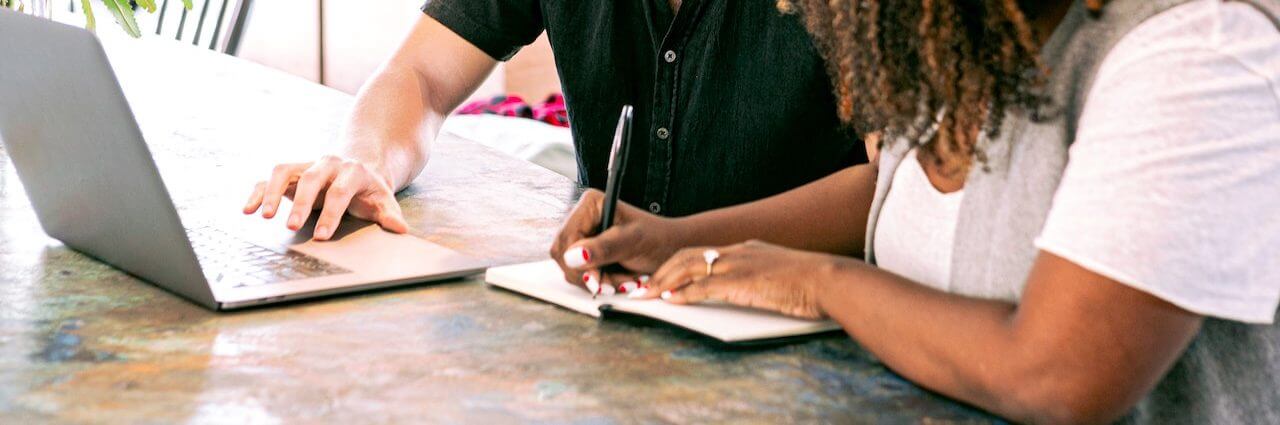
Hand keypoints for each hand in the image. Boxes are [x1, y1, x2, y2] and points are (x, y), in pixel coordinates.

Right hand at [243, 155, 408, 239]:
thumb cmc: (371, 190)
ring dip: (273, 193)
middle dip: (301, 204)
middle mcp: (328, 164)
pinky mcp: (292, 172)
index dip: (331, 213)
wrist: (361, 167)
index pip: (340, 192)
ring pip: (285, 172)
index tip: (321, 236)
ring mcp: (308, 165)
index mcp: (353, 171)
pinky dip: (259, 192)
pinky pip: (271, 178)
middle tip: (291, 227)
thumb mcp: (384, 201)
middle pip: (311, 180)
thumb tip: (402, 230)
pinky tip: (248, 209)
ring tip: (263, 217)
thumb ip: (390, 215)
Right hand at [549, 189, 685, 293]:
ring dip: (598, 281)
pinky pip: (581, 275)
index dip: (576, 261)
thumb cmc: (658, 239)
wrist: (672, 249)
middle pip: (563, 255)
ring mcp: (584, 237)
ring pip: (571, 268)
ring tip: (624, 281)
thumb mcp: (633, 242)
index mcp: (590, 205)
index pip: (566, 238)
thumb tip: (573, 256)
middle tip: (614, 285)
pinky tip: (619, 281)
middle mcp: (582, 219)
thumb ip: (604, 248)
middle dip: (589, 274)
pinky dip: (600, 283)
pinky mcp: (588, 254)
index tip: (595, 278)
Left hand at [638, 240, 830, 319]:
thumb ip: (761, 280)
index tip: (665, 277)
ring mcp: (739, 265)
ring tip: (648, 295)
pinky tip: (670, 301)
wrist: (830, 280)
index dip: (679, 264)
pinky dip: (683, 293)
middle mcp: (738, 252)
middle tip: (645, 286)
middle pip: (688, 255)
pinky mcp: (741, 282)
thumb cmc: (813, 283)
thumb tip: (751, 291)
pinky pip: (703, 286)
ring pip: (689, 267)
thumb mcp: (781, 275)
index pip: (703, 252)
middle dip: (663, 271)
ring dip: (664, 282)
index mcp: (748, 249)